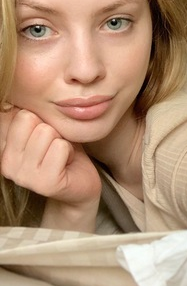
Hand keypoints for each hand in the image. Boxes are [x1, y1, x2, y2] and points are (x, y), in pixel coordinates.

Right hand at [0, 108, 101, 229]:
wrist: (81, 182)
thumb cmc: (61, 150)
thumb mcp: (41, 127)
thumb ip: (25, 116)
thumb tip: (11, 102)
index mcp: (3, 149)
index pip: (16, 114)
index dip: (38, 119)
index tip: (41, 136)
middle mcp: (7, 164)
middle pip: (28, 118)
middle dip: (49, 128)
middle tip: (53, 147)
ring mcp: (23, 176)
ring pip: (46, 132)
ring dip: (61, 140)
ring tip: (60, 155)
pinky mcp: (44, 183)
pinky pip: (60, 147)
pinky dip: (69, 150)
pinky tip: (66, 164)